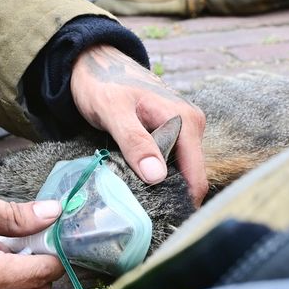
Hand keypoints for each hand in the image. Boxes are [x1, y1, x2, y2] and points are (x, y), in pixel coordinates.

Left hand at [69, 45, 206, 203]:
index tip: (165, 227)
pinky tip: (138, 183)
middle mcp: (191, 125)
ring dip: (162, 187)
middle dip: (171, 197)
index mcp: (186, 120)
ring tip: (139, 204)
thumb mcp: (113, 111)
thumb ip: (135, 142)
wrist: (93, 61)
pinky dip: (156, 174)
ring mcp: (182, 128)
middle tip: (145, 218)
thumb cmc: (101, 82)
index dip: (184, 203)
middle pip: (190, 176)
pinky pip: (170, 161)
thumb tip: (157, 177)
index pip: (196, 175)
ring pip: (180, 170)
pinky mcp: (170, 132)